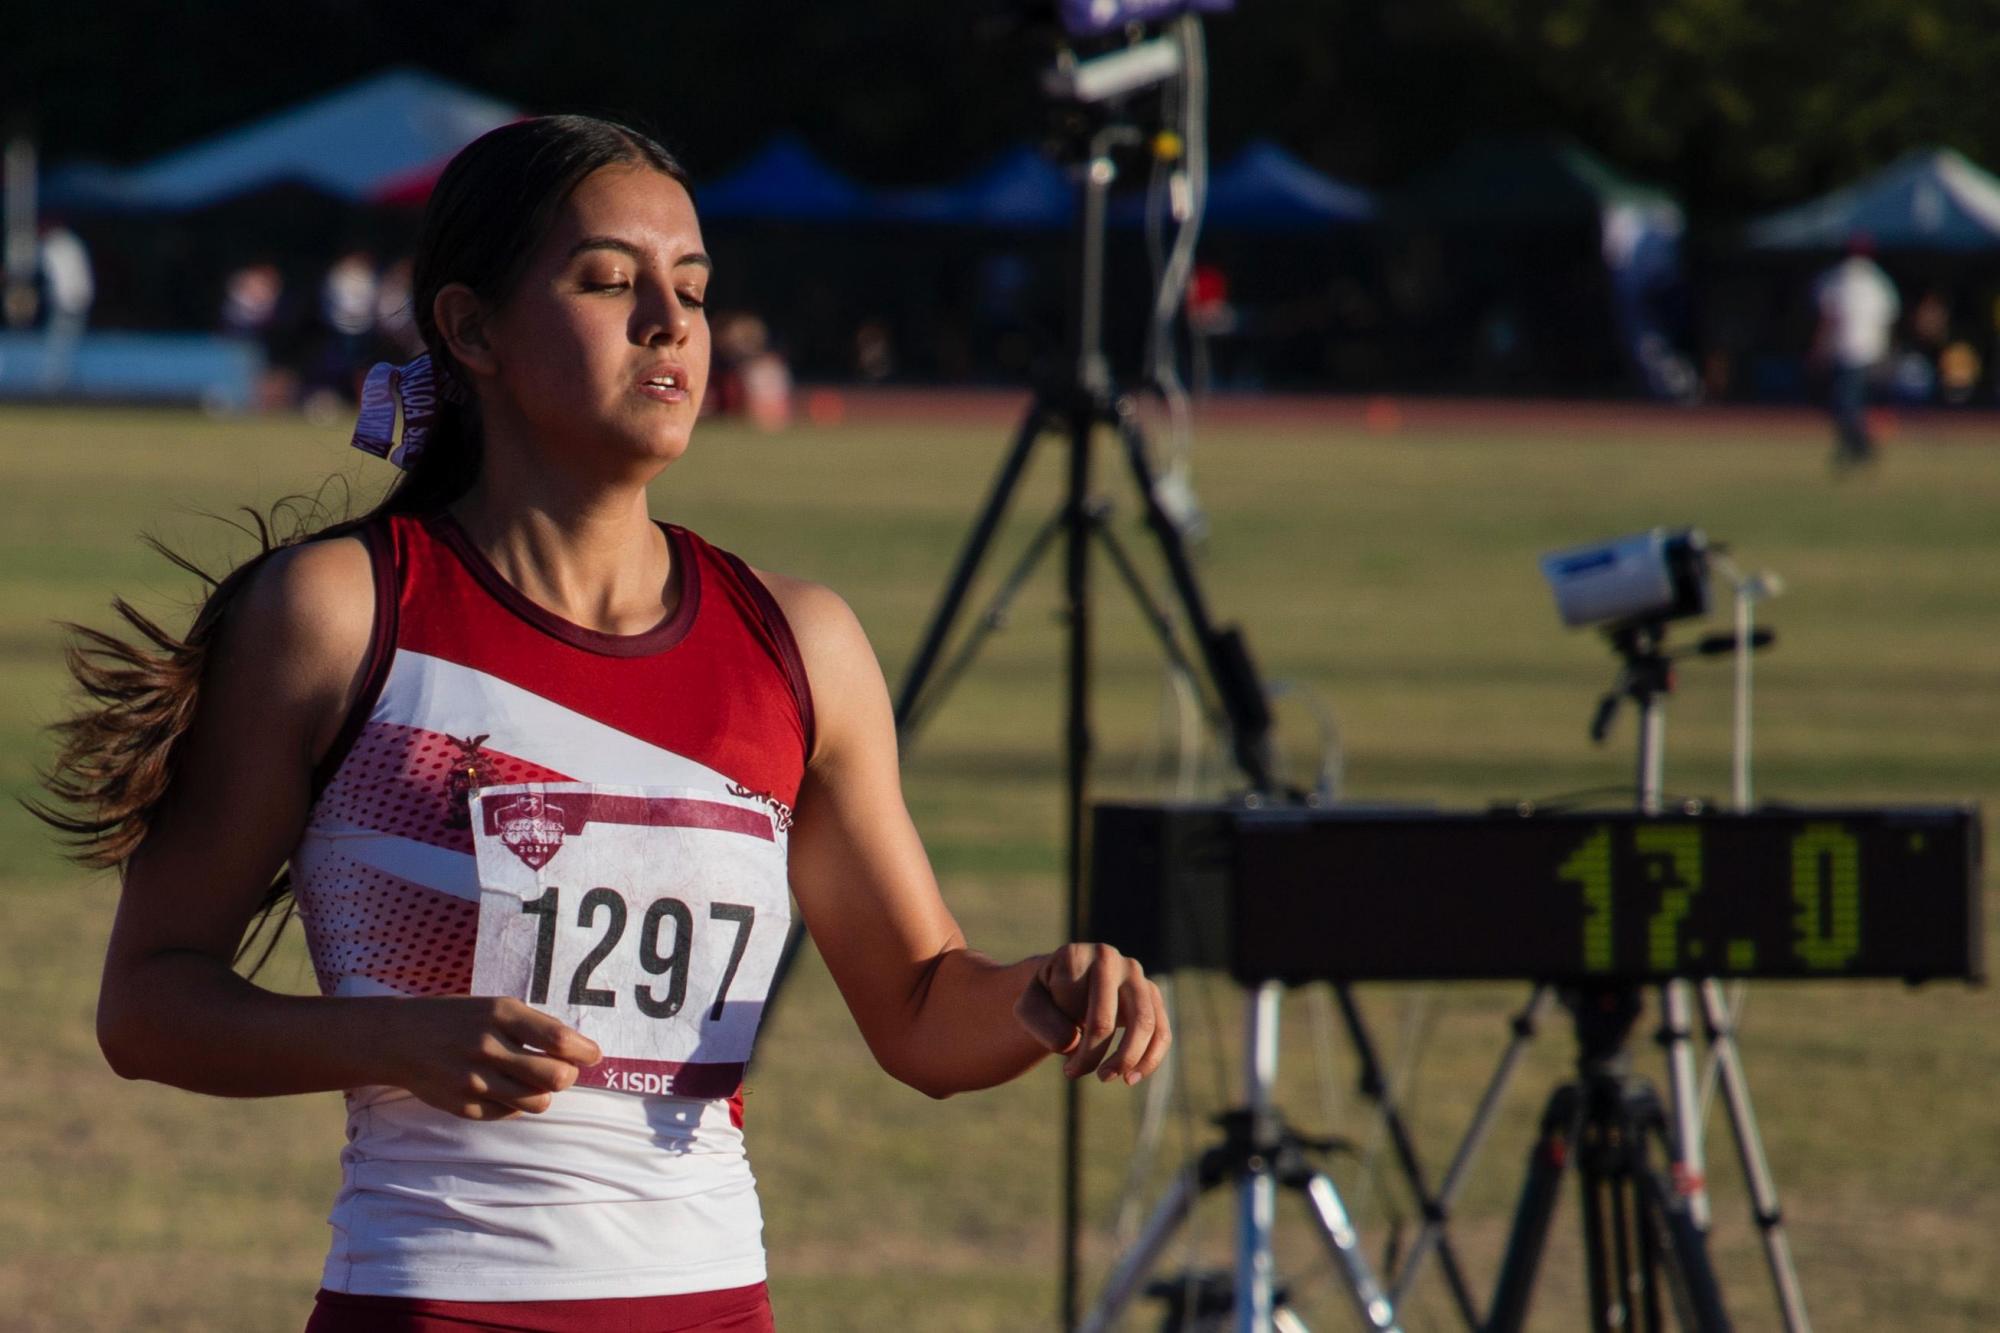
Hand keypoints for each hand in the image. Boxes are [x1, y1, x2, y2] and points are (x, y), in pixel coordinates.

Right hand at [382, 996, 602, 1120]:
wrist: (399, 1039)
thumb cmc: (457, 1019)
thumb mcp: (493, 1007)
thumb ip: (531, 1026)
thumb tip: (576, 1048)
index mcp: (500, 1015)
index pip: (558, 1039)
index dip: (584, 1051)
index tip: (593, 1054)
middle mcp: (488, 1047)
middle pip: (555, 1077)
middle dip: (569, 1076)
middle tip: (565, 1070)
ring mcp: (474, 1081)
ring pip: (538, 1102)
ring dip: (544, 1093)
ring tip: (535, 1080)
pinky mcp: (464, 1106)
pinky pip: (509, 1113)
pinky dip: (516, 1103)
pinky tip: (505, 1088)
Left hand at [1014, 943, 1171, 1085]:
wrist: (1067, 989)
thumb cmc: (1047, 999)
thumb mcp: (1028, 1008)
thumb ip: (1042, 1022)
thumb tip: (1074, 1043)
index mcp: (1075, 956)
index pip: (1071, 1006)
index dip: (1060, 1035)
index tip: (1053, 1046)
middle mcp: (1109, 959)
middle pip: (1107, 1017)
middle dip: (1091, 1055)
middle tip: (1073, 1073)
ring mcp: (1136, 975)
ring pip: (1144, 1024)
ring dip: (1125, 1060)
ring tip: (1105, 1078)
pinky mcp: (1152, 995)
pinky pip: (1161, 1031)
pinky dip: (1150, 1059)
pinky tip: (1130, 1078)